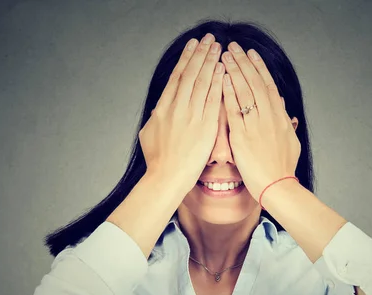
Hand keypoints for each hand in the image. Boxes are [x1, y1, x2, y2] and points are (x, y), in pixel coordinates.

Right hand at [139, 33, 223, 192]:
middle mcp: (176, 109)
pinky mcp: (204, 127)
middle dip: (200, 54)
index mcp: (162, 109)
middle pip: (189, 74)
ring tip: (218, 48)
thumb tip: (158, 110)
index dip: (186, 59)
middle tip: (208, 39)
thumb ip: (155, 119)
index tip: (192, 46)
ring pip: (201, 83)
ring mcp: (190, 117)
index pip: (176, 77)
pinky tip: (222, 70)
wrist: (165, 179)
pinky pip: (212, 100)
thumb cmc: (157, 162)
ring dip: (210, 62)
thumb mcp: (149, 135)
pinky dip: (217, 83)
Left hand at [220, 43, 300, 201]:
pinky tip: (222, 79)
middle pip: (256, 83)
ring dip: (234, 71)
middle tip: (234, 47)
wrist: (278, 187)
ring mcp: (256, 125)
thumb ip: (288, 127)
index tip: (251, 54)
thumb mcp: (291, 143)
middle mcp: (269, 117)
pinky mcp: (243, 136)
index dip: (259, 68)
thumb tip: (289, 115)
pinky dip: (229, 93)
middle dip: (244, 63)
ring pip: (245, 92)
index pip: (268, 86)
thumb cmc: (283, 169)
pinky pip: (234, 110)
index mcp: (280, 118)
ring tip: (225, 55)